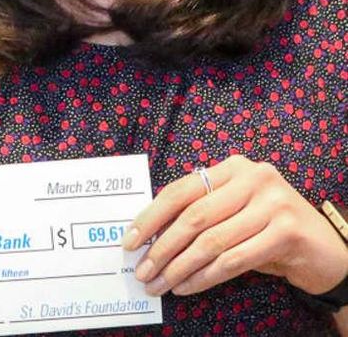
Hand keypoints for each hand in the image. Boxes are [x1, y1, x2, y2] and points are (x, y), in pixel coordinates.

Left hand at [121, 155, 347, 297]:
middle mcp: (253, 177)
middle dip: (161, 248)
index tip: (129, 240)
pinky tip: (186, 287)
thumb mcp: (233, 211)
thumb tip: (148, 237)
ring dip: (179, 267)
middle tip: (141, 271)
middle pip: (193, 217)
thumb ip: (199, 213)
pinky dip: (205, 277)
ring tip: (159, 284)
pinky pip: (234, 260)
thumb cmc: (266, 228)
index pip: (180, 191)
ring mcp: (273, 203)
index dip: (151, 217)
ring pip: (211, 242)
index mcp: (232, 167)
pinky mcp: (287, 232)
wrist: (324, 249)